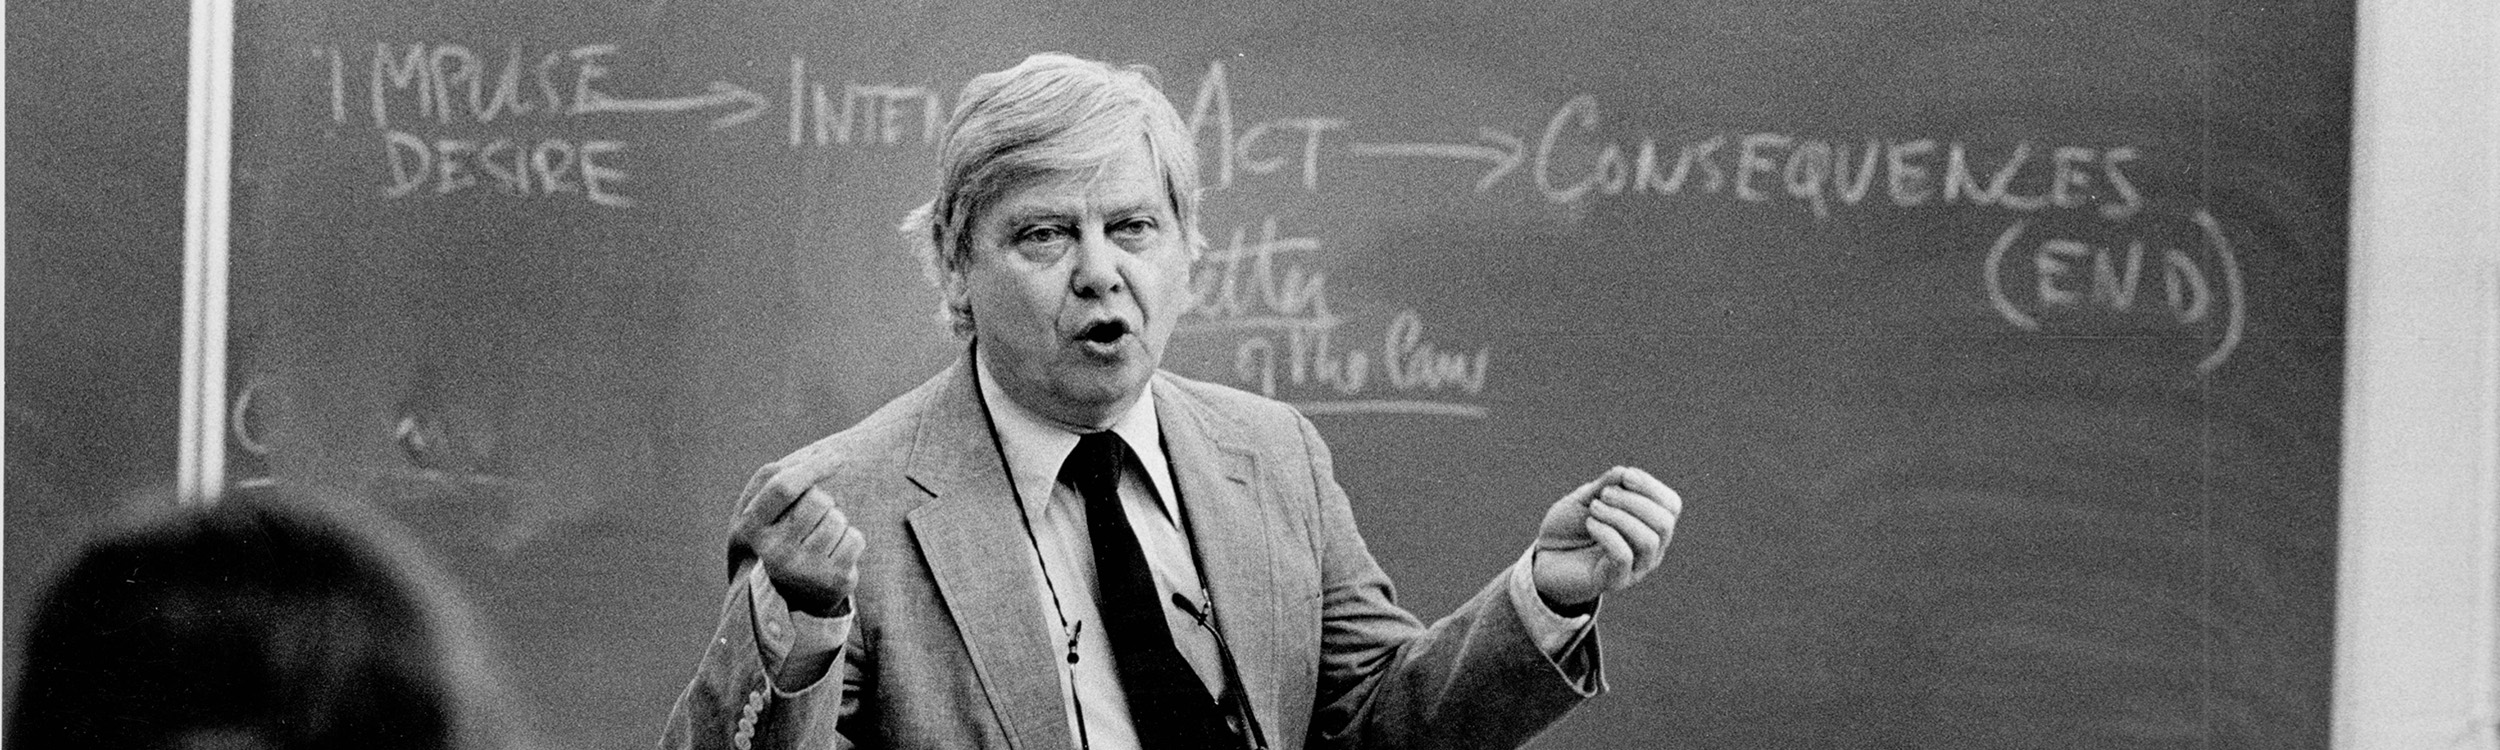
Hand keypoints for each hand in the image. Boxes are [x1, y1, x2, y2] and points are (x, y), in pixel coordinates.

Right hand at [728, 462, 865, 617]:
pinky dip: (851, 540)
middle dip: (822, 501)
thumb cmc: (773, 537)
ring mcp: (805, 570)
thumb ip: (772, 477)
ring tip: (820, 540)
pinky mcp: (834, 581)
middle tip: (809, 522)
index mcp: (750, 529)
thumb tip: (818, 452)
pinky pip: (856, 538)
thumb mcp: (757, 508)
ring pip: (838, 518)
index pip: (782, 486)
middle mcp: (775, 553)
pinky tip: (834, 554)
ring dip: (835, 521)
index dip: (812, 465)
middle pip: (817, 500)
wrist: (785, 595)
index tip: (836, 456)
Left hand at [1532, 466, 1681, 611]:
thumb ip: (1607, 485)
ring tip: (1594, 508)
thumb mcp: (1586, 498)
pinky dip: (1607, 533)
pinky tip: (1590, 524)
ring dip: (1619, 516)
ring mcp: (1635, 568)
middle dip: (1634, 501)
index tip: (1625, 476)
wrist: (1543, 557)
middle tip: (1604, 495)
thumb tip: (1626, 473)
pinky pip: (1623, 556)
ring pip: (1648, 540)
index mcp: (1649, 526)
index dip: (1652, 487)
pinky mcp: (1615, 581)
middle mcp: (1650, 549)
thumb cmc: (1569, 527)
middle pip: (1665, 523)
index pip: (1671, 506)